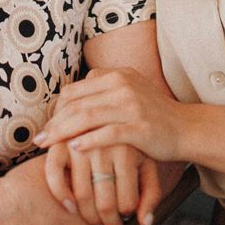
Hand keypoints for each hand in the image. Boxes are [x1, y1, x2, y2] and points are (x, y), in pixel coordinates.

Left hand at [36, 68, 185, 161]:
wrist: (185, 128)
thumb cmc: (152, 115)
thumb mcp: (128, 93)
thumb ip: (103, 92)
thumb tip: (69, 100)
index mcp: (117, 75)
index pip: (76, 89)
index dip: (57, 108)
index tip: (47, 125)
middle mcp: (122, 85)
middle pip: (77, 103)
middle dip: (54, 122)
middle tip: (39, 139)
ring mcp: (131, 104)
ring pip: (87, 117)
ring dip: (63, 133)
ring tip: (48, 145)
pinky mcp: (139, 126)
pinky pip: (107, 133)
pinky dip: (88, 141)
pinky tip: (74, 150)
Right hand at [45, 141, 160, 224]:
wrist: (122, 109)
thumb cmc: (136, 144)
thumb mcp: (149, 165)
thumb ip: (151, 194)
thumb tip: (146, 223)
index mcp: (129, 153)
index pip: (127, 202)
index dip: (125, 218)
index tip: (125, 220)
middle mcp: (106, 147)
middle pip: (105, 202)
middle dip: (106, 222)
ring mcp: (82, 143)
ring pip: (82, 194)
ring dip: (85, 214)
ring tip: (92, 219)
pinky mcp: (62, 141)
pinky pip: (56, 173)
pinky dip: (60, 192)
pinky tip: (68, 206)